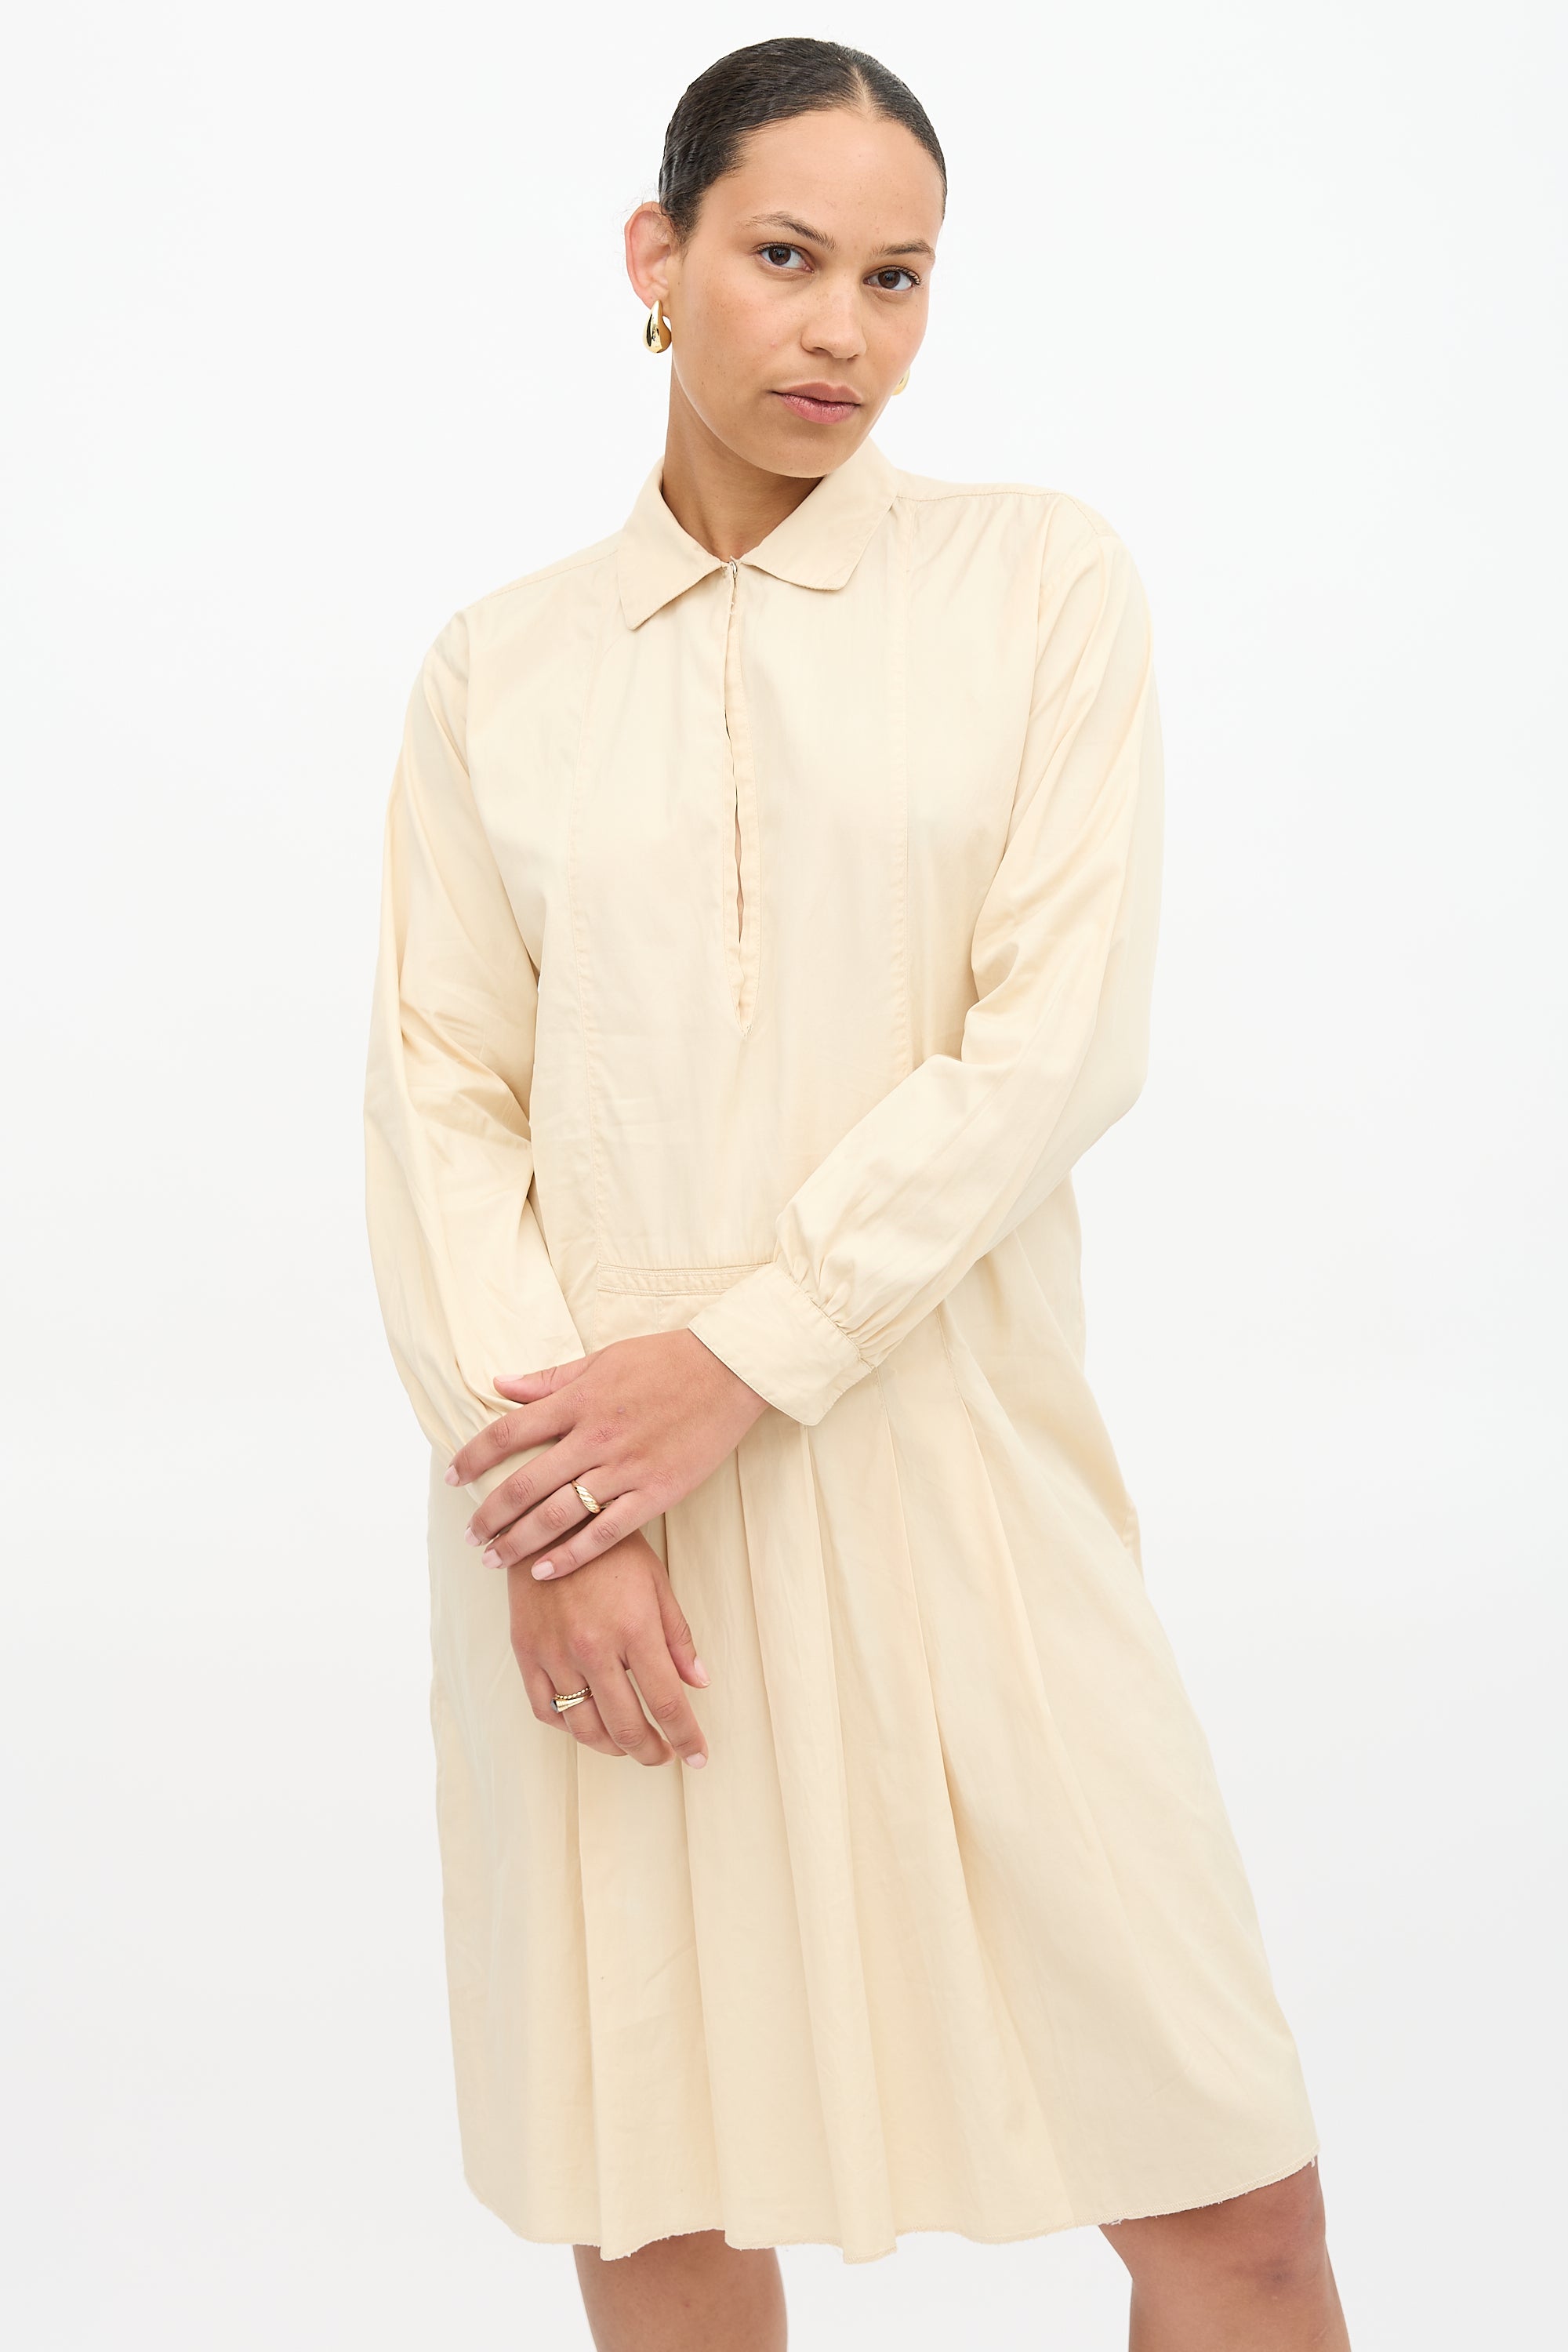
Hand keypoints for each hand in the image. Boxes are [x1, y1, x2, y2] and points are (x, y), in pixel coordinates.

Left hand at [447, 1330, 768, 1581]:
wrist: (728, 1370)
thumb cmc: (665, 1360)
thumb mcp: (601, 1360)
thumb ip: (549, 1378)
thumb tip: (500, 1385)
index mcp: (577, 1400)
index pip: (508, 1433)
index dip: (474, 1457)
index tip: (453, 1477)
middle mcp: (594, 1437)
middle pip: (525, 1483)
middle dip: (490, 1513)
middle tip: (469, 1534)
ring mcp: (625, 1468)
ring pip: (558, 1514)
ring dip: (519, 1541)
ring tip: (493, 1558)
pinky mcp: (655, 1493)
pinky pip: (605, 1533)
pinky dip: (571, 1555)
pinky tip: (544, 1571)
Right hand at [509, 1526, 710, 1767]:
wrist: (550, 1519)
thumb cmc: (612, 1549)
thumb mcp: (656, 1583)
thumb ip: (677, 1637)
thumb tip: (699, 1683)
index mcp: (634, 1629)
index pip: (667, 1703)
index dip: (686, 1737)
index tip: (698, 1757)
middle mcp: (593, 1648)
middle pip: (626, 1726)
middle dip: (651, 1751)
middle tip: (664, 1755)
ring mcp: (555, 1653)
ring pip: (585, 1727)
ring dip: (612, 1747)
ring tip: (629, 1744)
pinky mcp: (526, 1652)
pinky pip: (545, 1709)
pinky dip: (569, 1726)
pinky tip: (586, 1723)